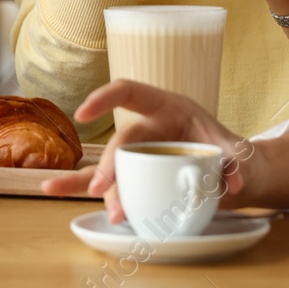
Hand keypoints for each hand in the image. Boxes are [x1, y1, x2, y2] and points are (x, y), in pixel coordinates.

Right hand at [41, 80, 288, 219]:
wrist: (231, 172)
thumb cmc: (229, 151)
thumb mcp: (236, 152)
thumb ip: (238, 162)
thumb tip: (236, 182)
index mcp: (168, 108)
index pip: (130, 92)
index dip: (106, 98)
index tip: (85, 113)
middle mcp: (147, 128)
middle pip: (122, 141)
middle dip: (111, 164)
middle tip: (105, 189)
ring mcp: (138, 154)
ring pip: (109, 164)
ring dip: (96, 181)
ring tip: (79, 195)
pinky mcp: (133, 176)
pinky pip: (102, 181)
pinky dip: (78, 186)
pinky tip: (51, 189)